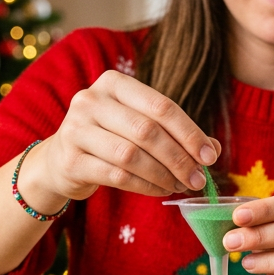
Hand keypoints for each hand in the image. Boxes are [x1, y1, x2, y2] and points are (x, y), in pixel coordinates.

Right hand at [27, 70, 220, 202]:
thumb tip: (213, 149)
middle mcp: (91, 100)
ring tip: (180, 186)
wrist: (60, 161)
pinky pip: (117, 175)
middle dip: (179, 158)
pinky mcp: (71, 160)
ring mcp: (76, 129)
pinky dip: (145, 186)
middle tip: (198, 179)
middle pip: (147, 131)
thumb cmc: (110, 139)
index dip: (189, 133)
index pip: (161, 105)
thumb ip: (175, 133)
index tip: (209, 157)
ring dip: (163, 175)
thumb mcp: (140, 127)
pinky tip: (160, 191)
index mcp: (114, 83)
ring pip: (131, 155)